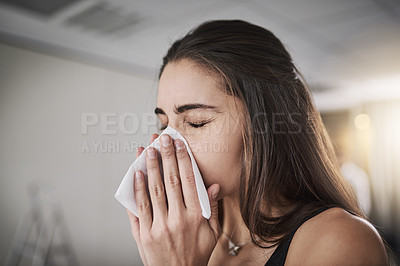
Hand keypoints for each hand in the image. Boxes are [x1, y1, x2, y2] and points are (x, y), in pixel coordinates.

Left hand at [126, 133, 220, 265]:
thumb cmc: (196, 254)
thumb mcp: (212, 233)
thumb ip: (212, 208)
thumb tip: (213, 185)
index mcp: (196, 217)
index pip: (189, 181)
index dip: (183, 160)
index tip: (179, 144)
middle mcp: (178, 219)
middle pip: (170, 180)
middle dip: (166, 156)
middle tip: (161, 138)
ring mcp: (159, 227)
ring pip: (154, 190)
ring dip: (150, 167)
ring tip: (147, 149)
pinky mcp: (144, 235)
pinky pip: (139, 208)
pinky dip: (137, 190)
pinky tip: (136, 174)